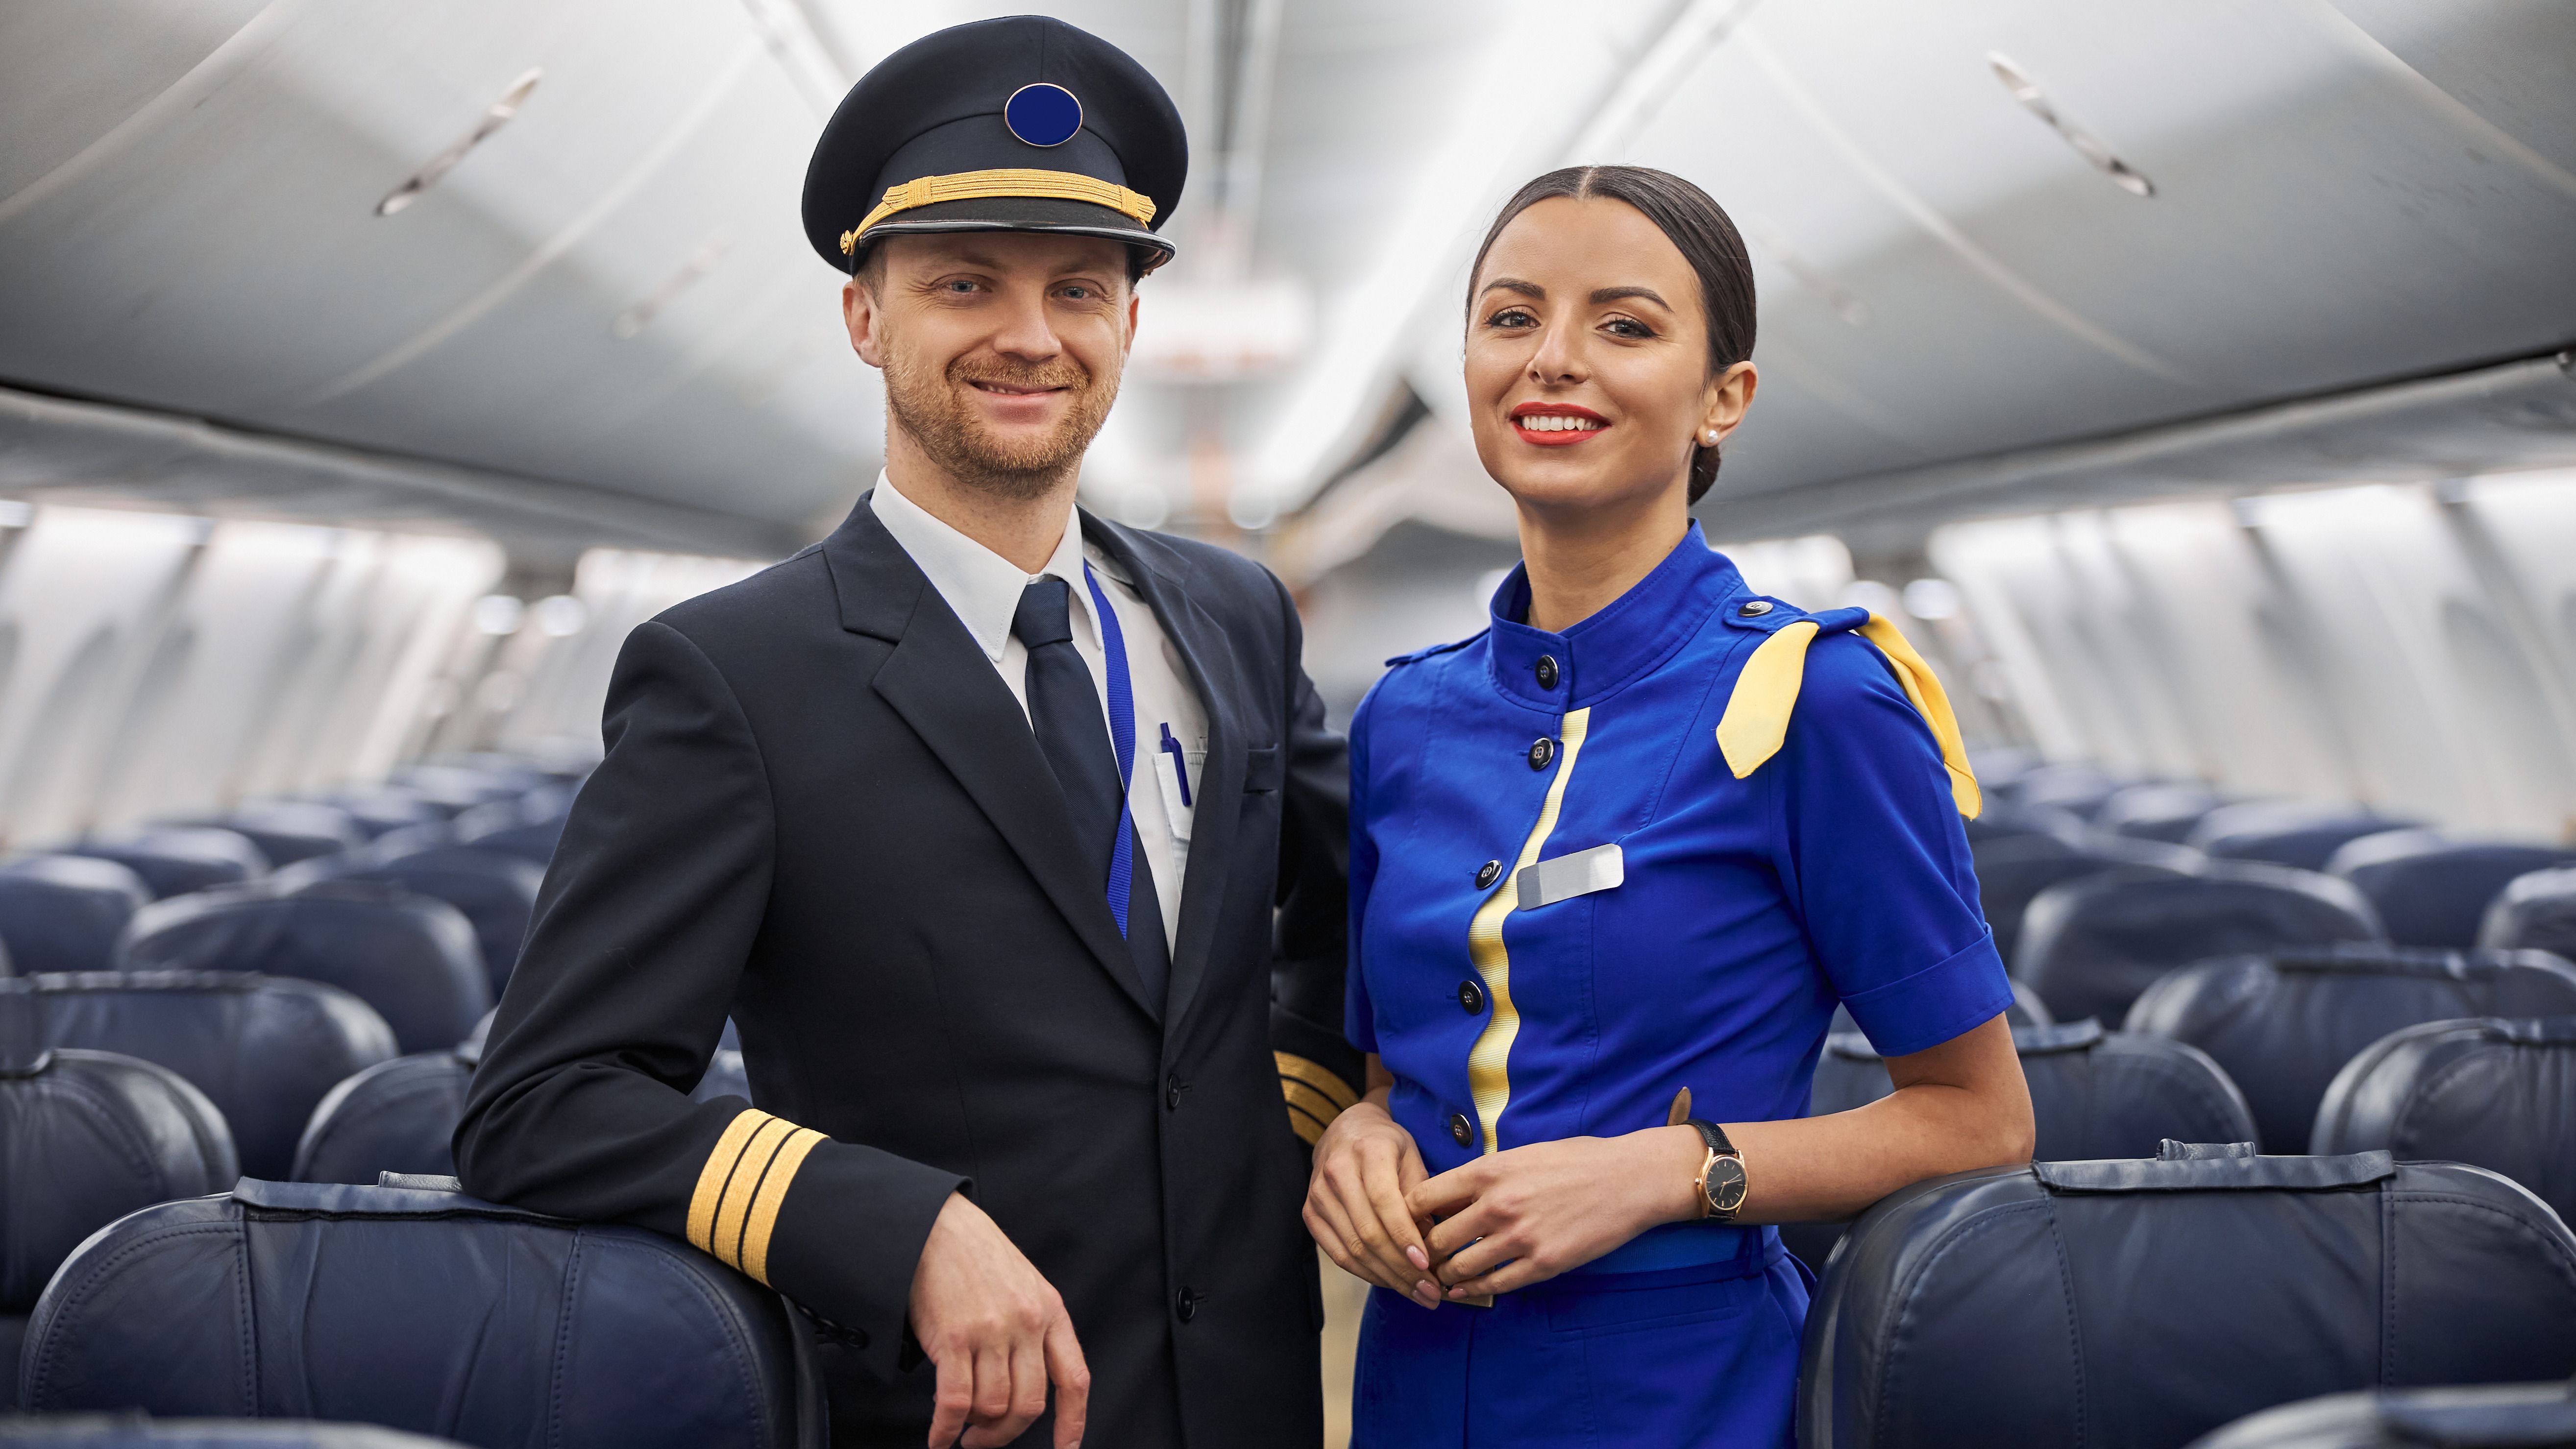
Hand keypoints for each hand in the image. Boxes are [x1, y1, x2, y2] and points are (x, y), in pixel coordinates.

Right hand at [907, 1192, 1089, 1448]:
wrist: (937, 1226)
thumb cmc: (978, 1257)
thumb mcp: (1025, 1285)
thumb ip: (1034, 1331)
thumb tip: (1023, 1387)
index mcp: (1051, 1311)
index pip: (1074, 1378)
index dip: (1073, 1422)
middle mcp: (1027, 1323)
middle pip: (1029, 1405)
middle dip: (1006, 1434)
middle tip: (985, 1439)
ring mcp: (990, 1330)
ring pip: (992, 1407)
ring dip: (976, 1430)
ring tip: (961, 1428)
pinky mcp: (953, 1337)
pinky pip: (955, 1402)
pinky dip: (945, 1429)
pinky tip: (939, 1437)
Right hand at [1304, 1097, 1442, 1307]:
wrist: (1346, 1131)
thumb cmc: (1387, 1145)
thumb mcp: (1413, 1156)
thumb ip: (1422, 1194)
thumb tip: (1431, 1241)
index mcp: (1367, 1151)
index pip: (1384, 1202)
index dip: (1404, 1236)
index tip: (1426, 1264)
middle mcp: (1337, 1172)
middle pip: (1368, 1232)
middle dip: (1401, 1268)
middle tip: (1430, 1292)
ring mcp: (1318, 1194)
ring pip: (1352, 1249)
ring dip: (1386, 1278)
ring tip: (1416, 1293)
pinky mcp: (1309, 1213)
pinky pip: (1337, 1254)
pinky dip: (1365, 1273)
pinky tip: (1389, 1282)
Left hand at [1408, 1126, 1704, 1298]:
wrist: (1629, 1179)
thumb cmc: (1576, 1160)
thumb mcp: (1521, 1154)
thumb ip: (1485, 1176)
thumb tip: (1450, 1195)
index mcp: (1487, 1172)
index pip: (1423, 1198)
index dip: (1409, 1215)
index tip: (1412, 1223)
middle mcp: (1497, 1205)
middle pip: (1436, 1239)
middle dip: (1425, 1251)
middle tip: (1422, 1258)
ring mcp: (1520, 1238)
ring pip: (1460, 1267)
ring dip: (1446, 1274)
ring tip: (1441, 1276)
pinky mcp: (1543, 1264)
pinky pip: (1495, 1285)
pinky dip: (1472, 1290)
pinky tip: (1464, 1291)